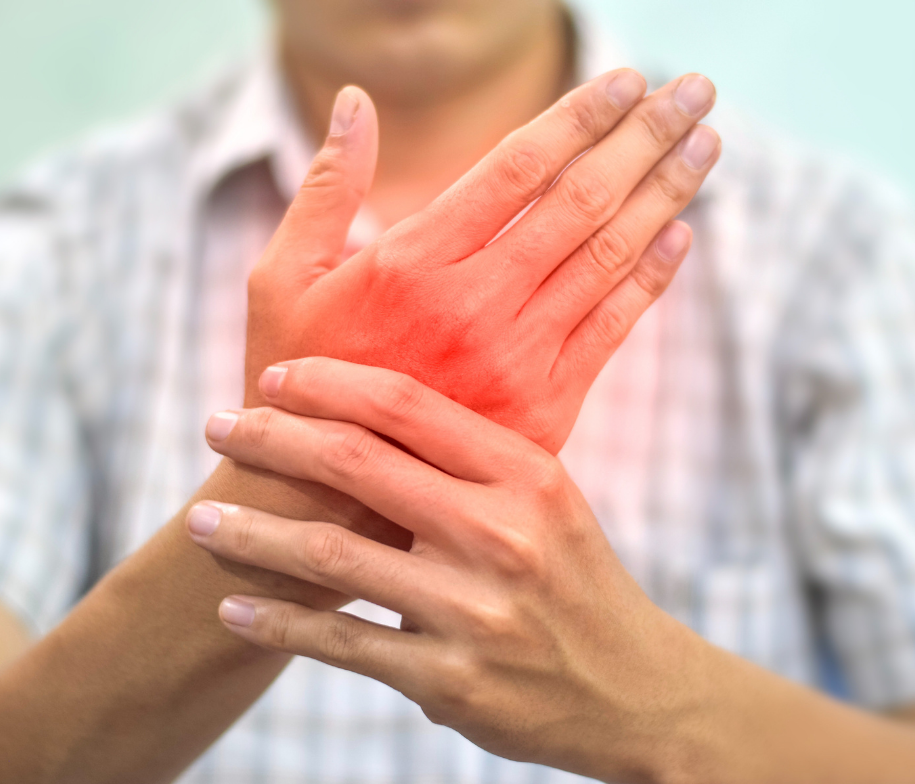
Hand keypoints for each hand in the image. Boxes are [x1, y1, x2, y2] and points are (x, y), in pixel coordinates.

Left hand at [188, 357, 714, 783]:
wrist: (634, 688)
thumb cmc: (574, 578)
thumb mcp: (546, 500)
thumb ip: (470, 460)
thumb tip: (370, 415)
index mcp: (526, 473)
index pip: (406, 404)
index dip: (328, 383)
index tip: (273, 379)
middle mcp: (502, 534)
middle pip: (356, 465)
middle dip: (270, 439)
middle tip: (216, 426)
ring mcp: (475, 611)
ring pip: (330, 556)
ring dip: (249, 534)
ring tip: (197, 522)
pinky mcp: (450, 682)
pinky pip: (340, 643)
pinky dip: (276, 623)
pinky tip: (232, 608)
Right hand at [245, 71, 718, 452]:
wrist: (324, 498)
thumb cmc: (296, 378)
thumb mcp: (283, 278)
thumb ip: (325, 188)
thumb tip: (357, 101)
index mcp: (412, 264)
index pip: (518, 168)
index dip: (580, 117)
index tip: (628, 79)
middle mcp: (473, 305)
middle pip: (580, 201)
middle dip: (645, 137)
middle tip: (696, 90)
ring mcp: (515, 358)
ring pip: (606, 257)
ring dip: (664, 194)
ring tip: (706, 143)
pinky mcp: (543, 406)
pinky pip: (611, 327)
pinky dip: (650, 277)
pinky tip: (681, 232)